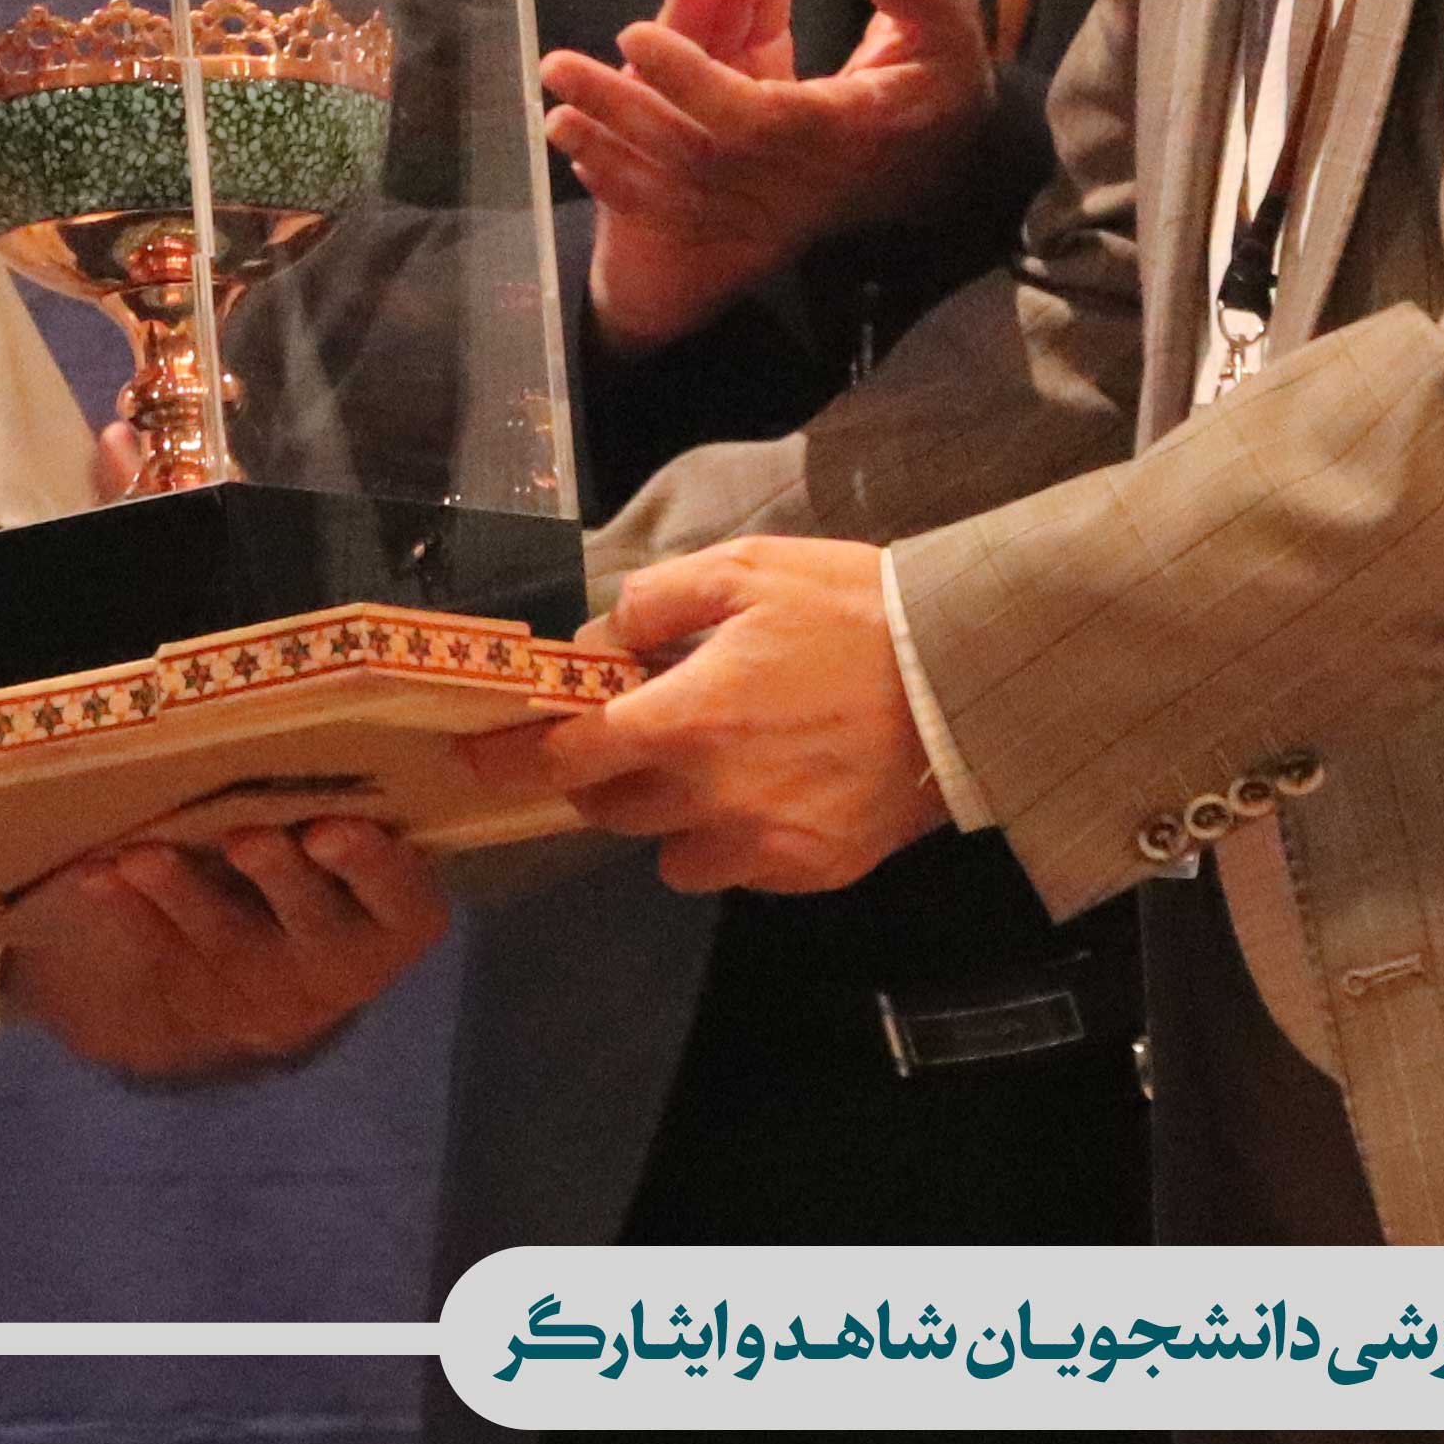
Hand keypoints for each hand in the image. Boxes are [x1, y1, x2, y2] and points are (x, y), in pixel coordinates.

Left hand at [0, 816, 446, 1080]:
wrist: (278, 966)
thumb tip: (313, 703)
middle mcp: (341, 962)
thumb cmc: (330, 866)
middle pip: (315, 926)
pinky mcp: (203, 998)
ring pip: (230, 945)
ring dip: (184, 896)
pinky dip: (128, 913)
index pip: (404, 898)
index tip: (328, 829)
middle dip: (279, 879)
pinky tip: (97, 875)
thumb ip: (350, 799)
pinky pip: (162, 956)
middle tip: (246, 838)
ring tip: (142, 857)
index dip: (372, 868)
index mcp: (395, 919)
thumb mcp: (360, 848)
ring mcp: (270, 988)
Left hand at [462, 537, 944, 896]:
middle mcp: (711, 798)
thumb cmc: (851, 611)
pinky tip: (765, 788)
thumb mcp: (744, 571)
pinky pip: (735, 869)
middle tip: (622, 731)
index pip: (568, 756)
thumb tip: (601, 643)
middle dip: (597, 774)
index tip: (478, 757)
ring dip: (663, 813)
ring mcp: (764, 845)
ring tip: (705, 761)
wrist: (965, 677)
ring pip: (668, 851)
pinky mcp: (812, 871)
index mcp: (685, 720)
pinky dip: (729, 839)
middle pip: (608, 810)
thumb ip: (655, 603)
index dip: (514, 758)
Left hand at [544, 0, 994, 348]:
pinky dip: (625, 185)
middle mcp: (799, 176)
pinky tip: (577, 152)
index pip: (755, 113)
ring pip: (679, 189)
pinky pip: (680, 213)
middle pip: (697, 155)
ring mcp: (771, 204)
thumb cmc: (941, 82)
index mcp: (843, 127)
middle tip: (557, 66)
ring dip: (611, 149)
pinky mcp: (752, 215)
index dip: (693, 80)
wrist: (947, 166)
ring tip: (552, 110)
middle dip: (624, 110)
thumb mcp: (948, 24)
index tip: (634, 34)